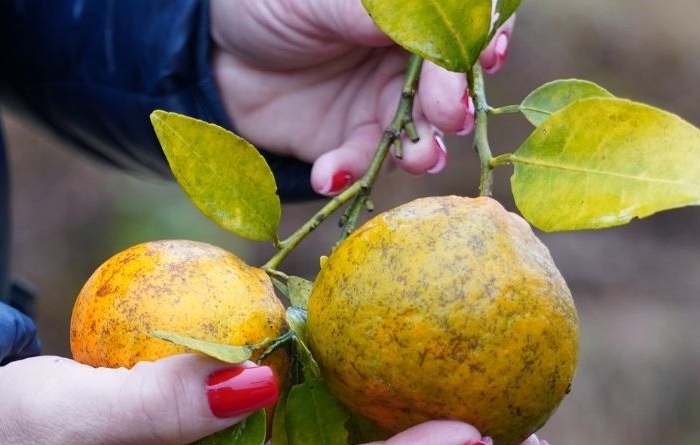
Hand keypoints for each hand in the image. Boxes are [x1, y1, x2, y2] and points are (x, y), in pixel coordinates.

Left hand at [210, 0, 514, 193]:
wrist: (212, 54)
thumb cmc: (268, 4)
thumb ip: (375, 10)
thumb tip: (434, 19)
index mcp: (409, 17)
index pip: (465, 30)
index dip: (483, 43)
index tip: (486, 59)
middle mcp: (406, 63)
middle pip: (451, 89)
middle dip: (455, 105)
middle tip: (450, 117)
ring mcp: (379, 107)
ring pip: (417, 134)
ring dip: (420, 150)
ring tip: (415, 157)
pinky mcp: (346, 146)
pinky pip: (360, 166)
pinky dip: (349, 172)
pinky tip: (328, 173)